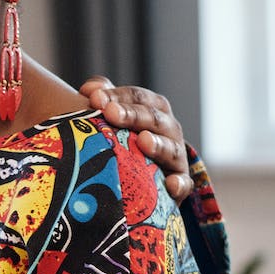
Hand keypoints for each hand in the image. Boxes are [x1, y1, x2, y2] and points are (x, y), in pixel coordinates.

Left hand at [79, 77, 192, 200]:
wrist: (147, 175)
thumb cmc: (126, 138)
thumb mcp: (115, 115)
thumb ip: (105, 98)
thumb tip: (91, 89)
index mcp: (154, 109)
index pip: (138, 97)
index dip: (118, 96)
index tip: (94, 99)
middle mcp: (169, 129)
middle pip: (154, 118)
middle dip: (132, 115)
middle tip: (110, 113)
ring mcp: (176, 156)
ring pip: (171, 148)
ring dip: (158, 144)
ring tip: (143, 141)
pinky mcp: (179, 182)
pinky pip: (183, 183)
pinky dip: (179, 183)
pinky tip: (170, 184)